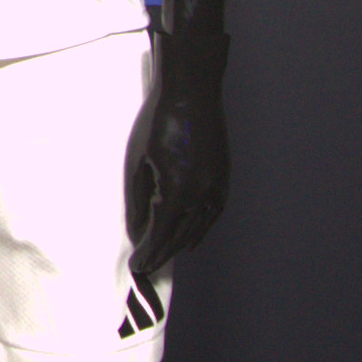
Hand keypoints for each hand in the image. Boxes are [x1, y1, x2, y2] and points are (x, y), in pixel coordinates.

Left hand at [123, 29, 230, 285]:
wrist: (192, 93)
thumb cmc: (159, 123)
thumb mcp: (139, 163)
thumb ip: (139, 202)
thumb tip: (137, 233)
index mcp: (177, 191)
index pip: (161, 235)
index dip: (148, 254)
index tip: (136, 267)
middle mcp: (202, 195)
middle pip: (180, 236)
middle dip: (161, 254)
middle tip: (145, 267)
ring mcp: (218, 187)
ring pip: (199, 228)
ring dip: (180, 244)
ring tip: (163, 255)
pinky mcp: (225, 178)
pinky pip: (213, 214)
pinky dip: (201, 229)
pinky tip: (190, 238)